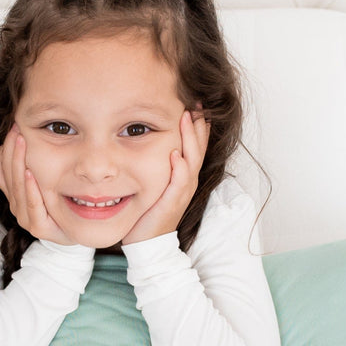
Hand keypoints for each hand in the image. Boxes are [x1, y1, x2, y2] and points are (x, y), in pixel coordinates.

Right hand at [0, 124, 71, 244]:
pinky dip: (30, 188)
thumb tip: (26, 136)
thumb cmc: (62, 203)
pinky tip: (30, 172)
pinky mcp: (38, 228)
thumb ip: (31, 164)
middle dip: (12, 149)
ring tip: (21, 143)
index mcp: (13, 194)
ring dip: (18, 163)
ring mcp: (25, 218)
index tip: (14, 128)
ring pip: (17, 187)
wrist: (79, 230)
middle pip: (6, 174)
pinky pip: (31, 204)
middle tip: (17, 129)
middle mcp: (16, 206)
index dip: (4, 149)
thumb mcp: (44, 180)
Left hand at [122, 110, 209, 244]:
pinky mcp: (171, 203)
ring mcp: (181, 192)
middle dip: (198, 125)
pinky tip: (176, 154)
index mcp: (184, 176)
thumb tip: (154, 143)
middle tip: (197, 103)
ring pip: (192, 160)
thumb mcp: (156, 182)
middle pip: (198, 148)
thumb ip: (158, 164)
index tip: (196, 104)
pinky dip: (179, 168)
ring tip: (188, 118)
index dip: (198, 125)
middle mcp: (187, 182)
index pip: (196, 146)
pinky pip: (179, 183)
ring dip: (190, 139)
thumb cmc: (149, 211)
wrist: (147, 242)